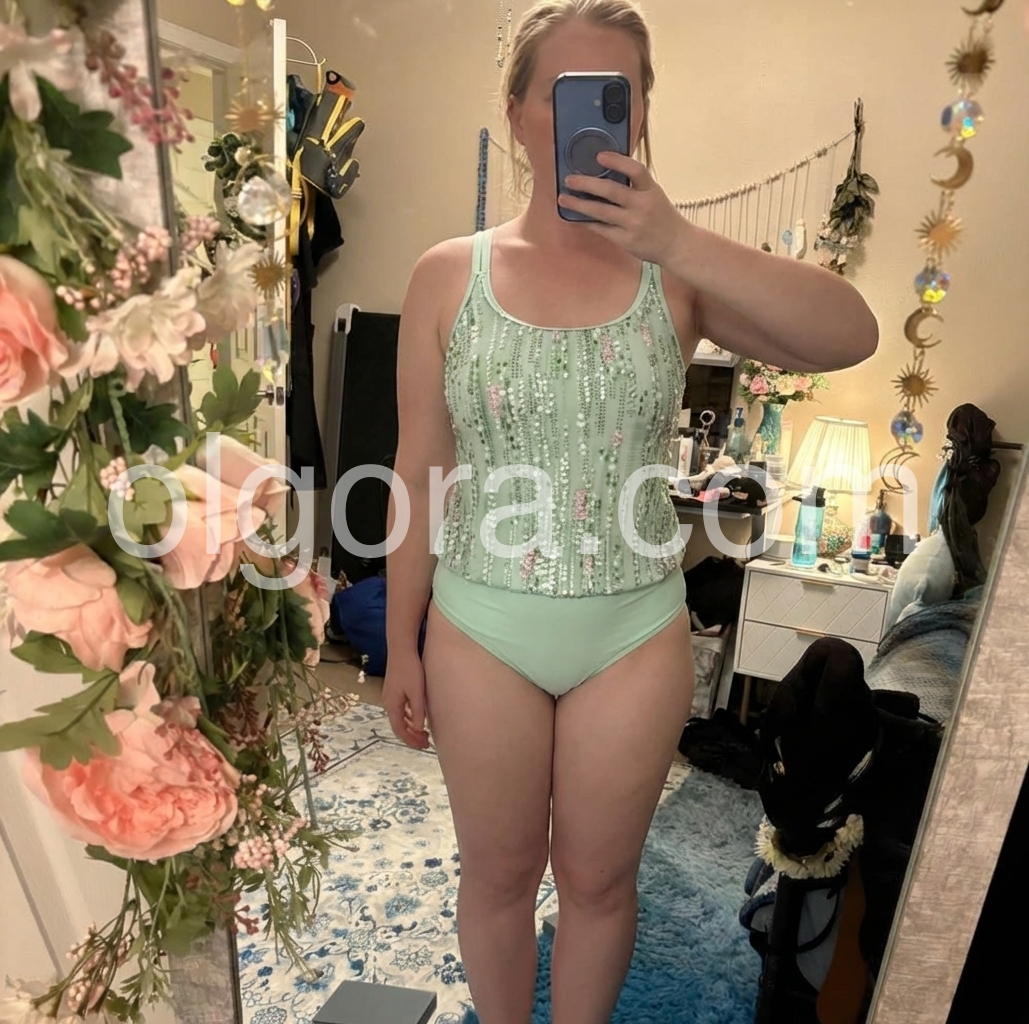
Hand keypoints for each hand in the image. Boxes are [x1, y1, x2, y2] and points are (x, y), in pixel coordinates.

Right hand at [382, 654, 431, 749]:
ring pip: (399, 718)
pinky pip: (400, 710)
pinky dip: (408, 717)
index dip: (411, 740)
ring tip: (423, 733)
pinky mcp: (393, 690)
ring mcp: (389, 697)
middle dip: (411, 736)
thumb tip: (418, 729)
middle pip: (398, 726)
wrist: (401, 649)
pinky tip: (418, 717)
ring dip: (410, 727)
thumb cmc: (410, 670)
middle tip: (426, 743)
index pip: (400, 730)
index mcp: (392, 706)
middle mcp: (388, 703)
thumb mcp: (416, 693)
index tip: (424, 746)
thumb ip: (418, 712)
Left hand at [557, 151, 686, 264]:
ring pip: (601, 212)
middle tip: (569, 179)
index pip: (635, 170)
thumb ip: (634, 185)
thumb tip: (605, 172)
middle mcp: (642, 206)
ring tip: (564, 199)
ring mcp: (633, 224)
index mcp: (651, 190)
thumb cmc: (661, 216)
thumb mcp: (653, 195)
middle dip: (587, 184)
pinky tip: (576, 217)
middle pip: (611, 191)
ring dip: (579, 204)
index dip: (617, 161)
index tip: (599, 156)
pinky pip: (601, 229)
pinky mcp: (625, 240)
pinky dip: (587, 222)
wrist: (675, 245)